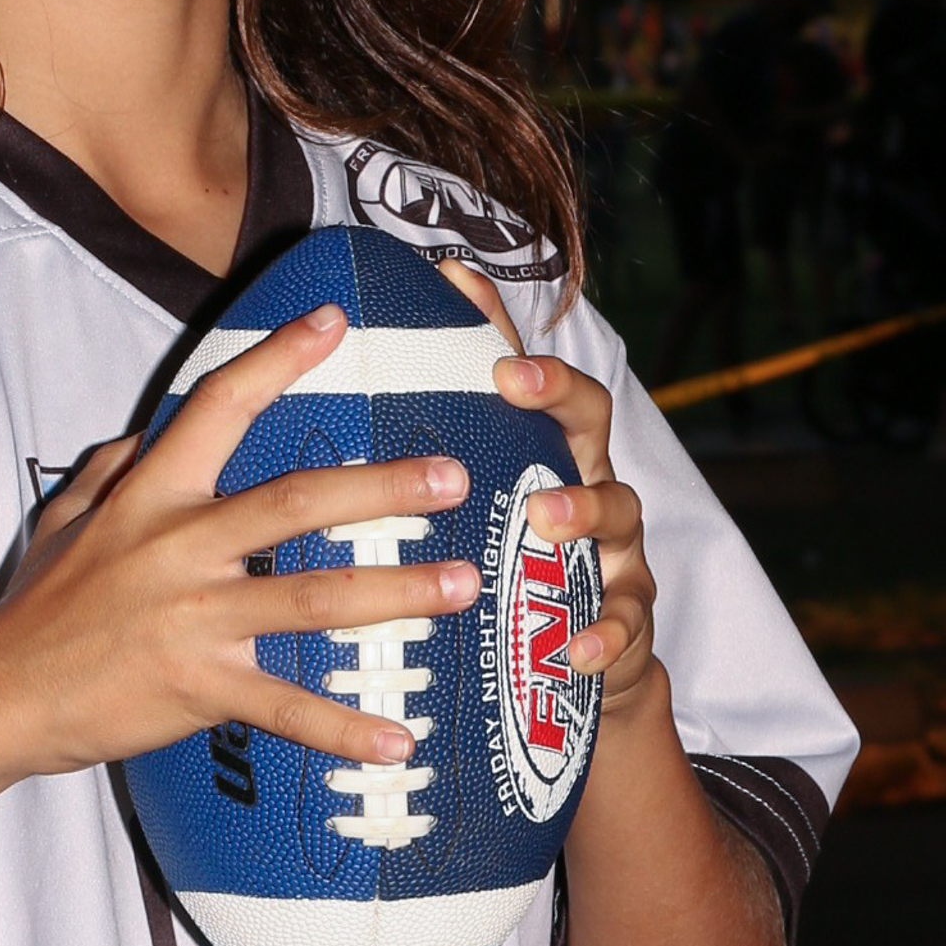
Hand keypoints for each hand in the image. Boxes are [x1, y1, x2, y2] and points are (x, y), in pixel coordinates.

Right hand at [0, 306, 479, 781]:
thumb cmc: (37, 609)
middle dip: (382, 487)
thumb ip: (111, 472)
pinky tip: (400, 740)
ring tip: (461, 584)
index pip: (219, 407)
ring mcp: (193, 619)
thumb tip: (143, 435)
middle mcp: (179, 546)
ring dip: (396, 592)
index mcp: (151, 495)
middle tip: (454, 476)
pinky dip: (344, 729)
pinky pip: (286, 707)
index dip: (278, 359)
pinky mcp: (198, 687)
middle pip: (296, 502)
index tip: (335, 321)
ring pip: (313, 598)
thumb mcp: (64, 521)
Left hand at [438, 260, 661, 721]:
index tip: (455, 280)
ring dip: (582, 509)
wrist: (569, 665)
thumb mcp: (466, 520)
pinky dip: (604, 633)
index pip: (522, 373)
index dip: (496, 324)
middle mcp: (585, 482)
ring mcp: (615, 546)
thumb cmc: (501, 576)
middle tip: (512, 381)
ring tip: (543, 518)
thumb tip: (319, 411)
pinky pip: (625, 618)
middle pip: (589, 416)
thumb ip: (416, 475)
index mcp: (538, 453)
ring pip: (619, 509)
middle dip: (556, 391)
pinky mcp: (626, 613)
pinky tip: (577, 649)